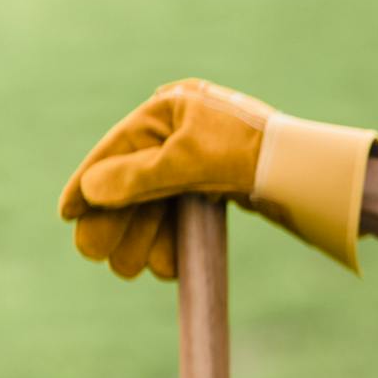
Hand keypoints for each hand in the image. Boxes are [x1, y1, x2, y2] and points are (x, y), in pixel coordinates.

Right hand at [58, 79, 377, 279]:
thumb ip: (138, 177)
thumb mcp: (188, 162)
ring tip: (130, 271)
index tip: (67, 214)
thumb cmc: (251, 153)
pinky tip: (165, 268)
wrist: (311, 172)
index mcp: (171, 107)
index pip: (116, 149)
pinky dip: (172, 240)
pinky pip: (183, 214)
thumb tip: (91, 190)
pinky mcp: (219, 182)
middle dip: (116, 222)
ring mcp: (201, 156)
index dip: (89, 184)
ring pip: (158, 204)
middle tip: (96, 255)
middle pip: (134, 182)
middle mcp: (182, 128)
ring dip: (142, 239)